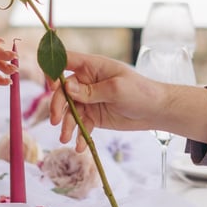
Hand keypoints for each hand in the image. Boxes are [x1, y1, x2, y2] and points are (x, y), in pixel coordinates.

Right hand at [48, 51, 206, 146]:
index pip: (66, 60)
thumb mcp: (117, 89)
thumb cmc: (140, 92)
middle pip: (63, 91)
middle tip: (56, 121)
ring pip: (70, 111)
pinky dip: (79, 135)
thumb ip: (91, 90)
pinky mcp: (93, 116)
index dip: (54, 68)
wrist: (155, 112)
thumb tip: (67, 87)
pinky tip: (79, 146)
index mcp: (92, 67)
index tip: (51, 85)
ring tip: (66, 139)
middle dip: (58, 106)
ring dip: (66, 125)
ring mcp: (88, 99)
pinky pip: (81, 125)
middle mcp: (86, 82)